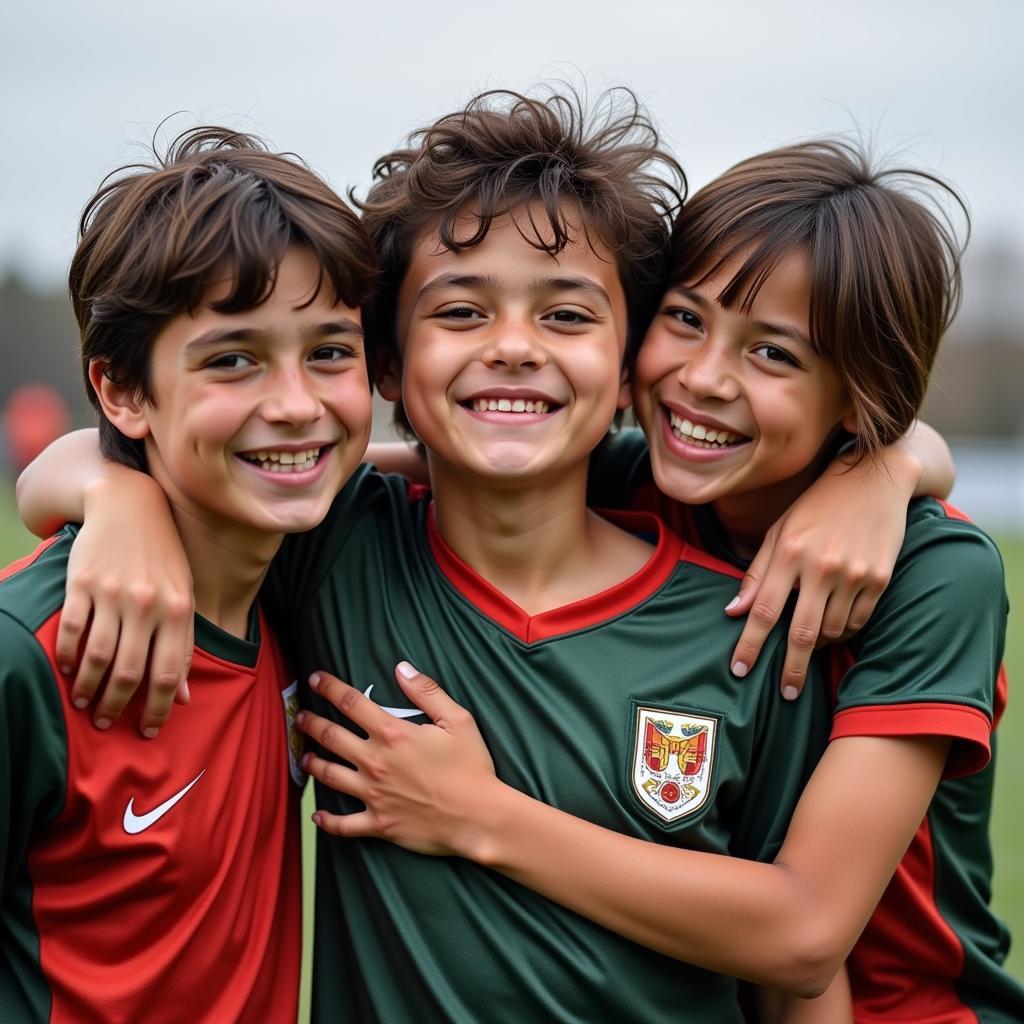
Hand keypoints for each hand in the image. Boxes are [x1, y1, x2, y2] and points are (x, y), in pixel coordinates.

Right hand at [59, 475, 192, 734]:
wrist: (131, 505)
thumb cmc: (163, 557)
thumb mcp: (184, 595)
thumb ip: (183, 644)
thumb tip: (182, 696)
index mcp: (179, 610)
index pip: (169, 673)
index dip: (159, 708)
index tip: (149, 730)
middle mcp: (148, 604)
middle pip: (130, 671)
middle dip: (118, 705)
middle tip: (108, 721)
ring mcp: (114, 594)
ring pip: (98, 657)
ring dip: (89, 688)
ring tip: (86, 703)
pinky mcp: (83, 583)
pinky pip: (72, 630)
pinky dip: (68, 657)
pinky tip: (69, 671)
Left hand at [298, 662, 498, 857]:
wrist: (477, 816)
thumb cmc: (471, 766)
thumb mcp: (457, 719)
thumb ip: (426, 691)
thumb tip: (401, 668)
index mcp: (393, 734)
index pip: (351, 703)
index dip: (329, 688)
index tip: (316, 679)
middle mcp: (375, 762)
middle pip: (332, 737)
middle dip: (312, 723)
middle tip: (300, 717)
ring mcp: (374, 794)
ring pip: (330, 776)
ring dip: (312, 763)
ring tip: (304, 756)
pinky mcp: (379, 823)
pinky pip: (344, 825)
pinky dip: (327, 820)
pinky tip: (317, 814)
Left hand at [726, 455, 913, 698]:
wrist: (873, 479)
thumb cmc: (816, 505)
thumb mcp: (780, 531)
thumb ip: (757, 573)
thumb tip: (734, 611)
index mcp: (788, 552)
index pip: (763, 611)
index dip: (749, 645)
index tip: (739, 670)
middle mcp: (821, 565)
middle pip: (800, 634)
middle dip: (789, 669)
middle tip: (784, 692)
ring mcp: (854, 573)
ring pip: (832, 631)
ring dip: (818, 646)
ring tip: (808, 647)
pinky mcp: (880, 578)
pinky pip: (858, 621)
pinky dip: (843, 632)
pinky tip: (834, 628)